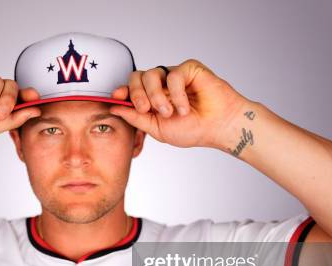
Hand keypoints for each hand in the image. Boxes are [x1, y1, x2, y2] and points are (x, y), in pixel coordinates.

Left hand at [109, 59, 250, 148]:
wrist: (218, 127)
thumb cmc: (192, 129)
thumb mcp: (157, 128)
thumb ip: (136, 118)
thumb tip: (113, 108)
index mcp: (151, 98)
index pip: (131, 88)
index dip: (122, 91)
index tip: (117, 97)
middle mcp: (161, 85)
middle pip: (136, 77)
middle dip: (136, 94)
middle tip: (146, 109)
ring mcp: (174, 76)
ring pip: (152, 74)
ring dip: (156, 96)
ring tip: (168, 112)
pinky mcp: (189, 69)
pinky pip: (173, 75)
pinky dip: (177, 94)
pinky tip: (185, 108)